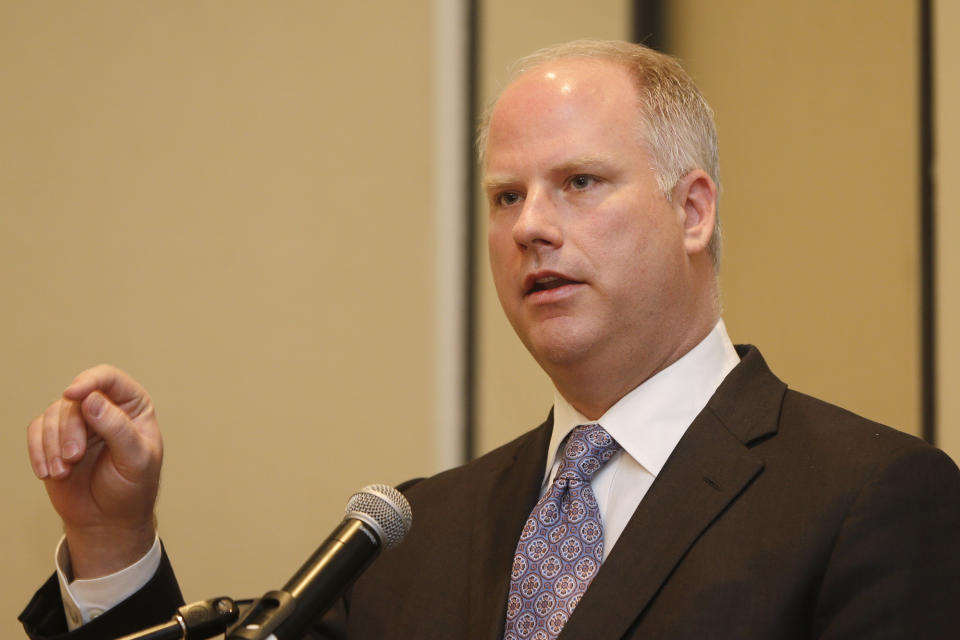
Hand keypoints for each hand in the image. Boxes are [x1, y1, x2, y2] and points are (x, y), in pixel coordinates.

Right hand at [27, 365, 162, 578]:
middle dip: (70, 429)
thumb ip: (117, 428)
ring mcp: (78, 423)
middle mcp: (104, 408)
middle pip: (75, 398)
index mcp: (132, 406)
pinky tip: (47, 473)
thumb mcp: (135, 460)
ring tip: (64, 471)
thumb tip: (91, 399)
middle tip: (73, 457)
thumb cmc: (131, 488)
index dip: (90, 381)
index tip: (73, 394)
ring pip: (53, 413)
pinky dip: (38, 451)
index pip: (109, 378)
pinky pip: (35, 430)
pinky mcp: (54, 439)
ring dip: (53, 444)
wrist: (108, 520)